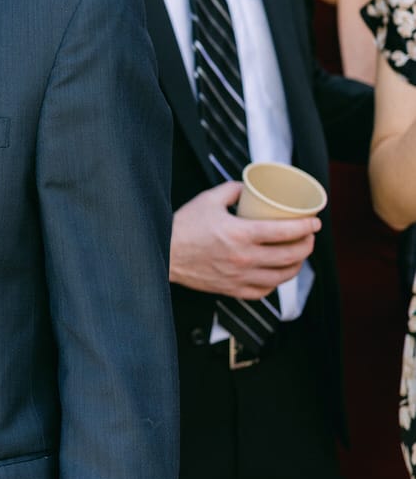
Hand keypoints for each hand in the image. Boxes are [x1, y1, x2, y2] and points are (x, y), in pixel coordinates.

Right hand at [169, 181, 317, 298]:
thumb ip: (232, 190)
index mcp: (240, 234)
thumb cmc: (182, 228)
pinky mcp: (234, 289)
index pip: (285, 232)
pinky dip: (276, 282)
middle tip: (309, 236)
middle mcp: (245, 258)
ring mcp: (241, 277)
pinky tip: (277, 273)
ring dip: (297, 264)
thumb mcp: (208, 200)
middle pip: (291, 255)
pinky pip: (265, 290)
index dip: (306, 227)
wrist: (164, 254)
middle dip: (308, 244)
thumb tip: (248, 188)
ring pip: (283, 276)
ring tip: (298, 254)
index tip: (314, 222)